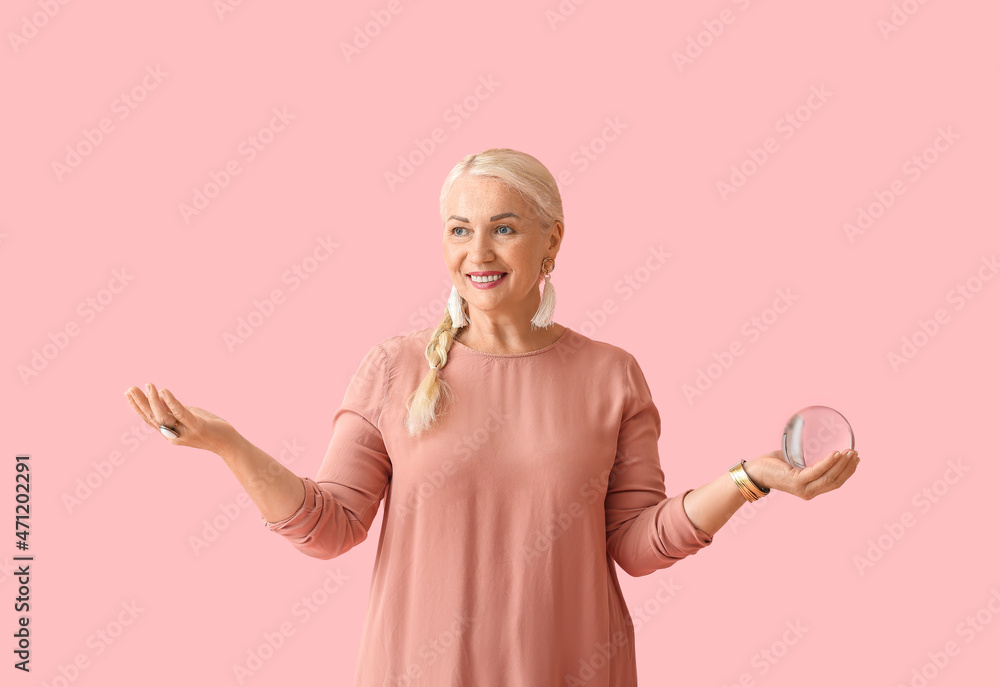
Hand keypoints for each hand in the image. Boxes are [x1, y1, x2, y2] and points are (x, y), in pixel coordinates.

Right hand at [124, 383, 234, 453]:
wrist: (229, 444)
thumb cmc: (209, 428)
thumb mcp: (188, 417)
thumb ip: (174, 410)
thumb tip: (160, 396)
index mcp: (170, 432)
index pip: (149, 419)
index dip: (137, 407)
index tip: (128, 393)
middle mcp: (173, 435)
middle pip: (152, 418)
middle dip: (140, 403)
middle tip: (130, 388)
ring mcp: (185, 432)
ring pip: (163, 417)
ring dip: (153, 401)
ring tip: (149, 385)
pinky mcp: (197, 427)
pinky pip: (181, 414)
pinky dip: (172, 402)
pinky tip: (164, 392)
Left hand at [743, 449, 859, 499]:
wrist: (754, 471)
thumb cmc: (772, 465)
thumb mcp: (794, 463)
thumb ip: (807, 459)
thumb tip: (818, 442)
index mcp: (811, 489)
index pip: (835, 483)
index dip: (848, 472)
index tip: (856, 460)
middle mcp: (809, 492)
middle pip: (836, 481)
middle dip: (848, 467)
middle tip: (856, 453)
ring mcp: (803, 488)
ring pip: (829, 477)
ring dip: (842, 464)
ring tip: (849, 452)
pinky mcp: (796, 481)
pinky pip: (817, 471)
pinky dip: (828, 462)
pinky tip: (836, 453)